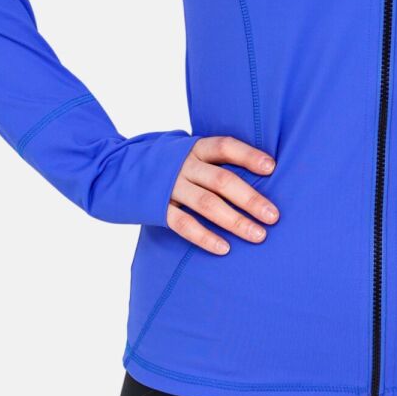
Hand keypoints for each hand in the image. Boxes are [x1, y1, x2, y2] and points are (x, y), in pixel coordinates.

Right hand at [167, 136, 279, 254]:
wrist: (123, 170)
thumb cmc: (173, 164)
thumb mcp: (192, 154)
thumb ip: (217, 162)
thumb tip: (264, 174)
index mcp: (197, 148)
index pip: (225, 146)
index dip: (248, 156)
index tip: (271, 168)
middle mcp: (184, 165)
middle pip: (221, 180)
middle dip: (250, 199)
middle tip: (273, 216)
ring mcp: (170, 187)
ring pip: (207, 204)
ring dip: (235, 221)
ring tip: (258, 235)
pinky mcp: (157, 208)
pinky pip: (183, 224)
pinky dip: (204, 237)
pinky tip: (224, 248)